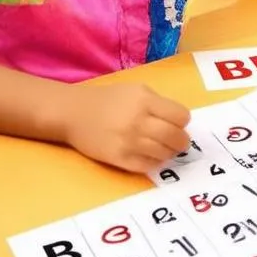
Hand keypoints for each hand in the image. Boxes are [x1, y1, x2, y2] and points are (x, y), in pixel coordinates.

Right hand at [60, 84, 190, 171]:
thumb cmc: (108, 99)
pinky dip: (154, 162)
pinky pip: (147, 166)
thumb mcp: (137, 90)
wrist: (74, 113)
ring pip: (164, 153)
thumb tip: (179, 120)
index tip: (178, 123)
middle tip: (179, 142)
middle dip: (182, 141)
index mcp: (146, 101)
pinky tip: (151, 156)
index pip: (181, 116)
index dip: (182, 121)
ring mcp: (129, 142)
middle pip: (175, 137)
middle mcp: (139, 121)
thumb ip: (158, 103)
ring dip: (169, 153)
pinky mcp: (119, 159)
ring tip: (164, 149)